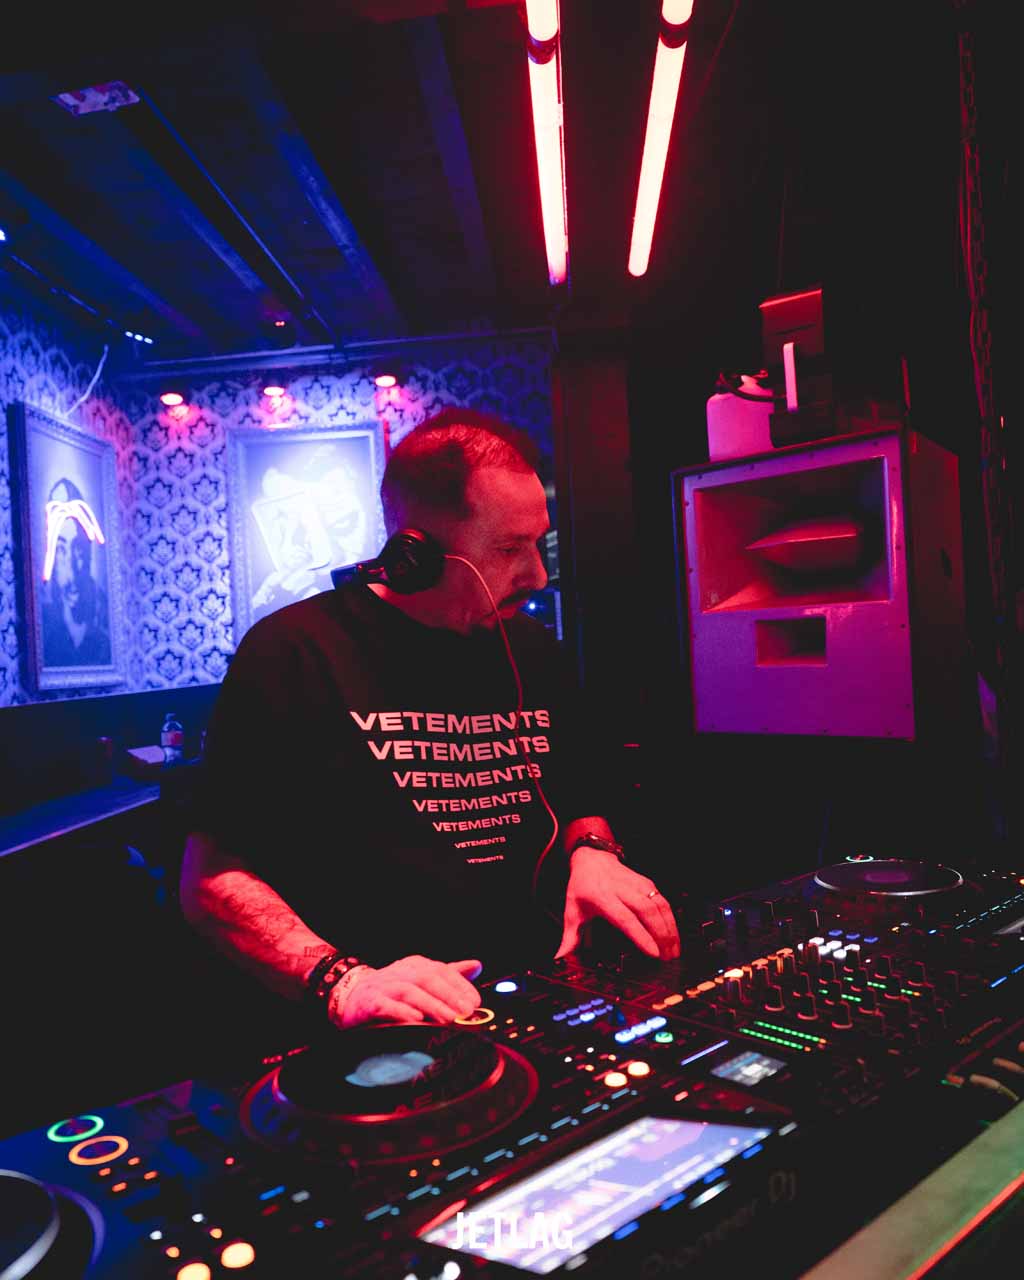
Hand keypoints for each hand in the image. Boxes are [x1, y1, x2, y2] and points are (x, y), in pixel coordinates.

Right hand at [329, 954, 482, 1028]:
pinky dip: (402, 1012)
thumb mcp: (420, 978)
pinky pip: (386, 1006)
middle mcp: (401, 972)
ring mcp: (384, 986)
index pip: (442, 970)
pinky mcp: (369, 1003)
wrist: (351, 996)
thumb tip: (476, 966)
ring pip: (409, 991)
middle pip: (427, 978)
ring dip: (431, 1005)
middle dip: (449, 995)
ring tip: (448, 1019)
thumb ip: (448, 974)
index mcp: (415, 965)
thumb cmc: (391, 990)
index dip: (460, 985)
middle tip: (465, 1012)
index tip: (475, 1002)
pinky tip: (416, 1019)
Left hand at [556, 850, 679, 960]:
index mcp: (602, 898)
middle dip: (661, 935)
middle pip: (647, 912)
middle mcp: (622, 890)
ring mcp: (637, 884)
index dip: (640, 935)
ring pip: (658, 905)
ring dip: (669, 928)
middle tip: (668, 958)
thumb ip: (570, 937)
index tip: (653, 953)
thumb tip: (561, 957)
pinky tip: (674, 935)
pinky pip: (663, 901)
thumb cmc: (582, 886)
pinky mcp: (647, 883)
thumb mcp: (572, 910)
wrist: (592, 858)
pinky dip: (671, 918)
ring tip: (674, 951)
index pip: (625, 918)